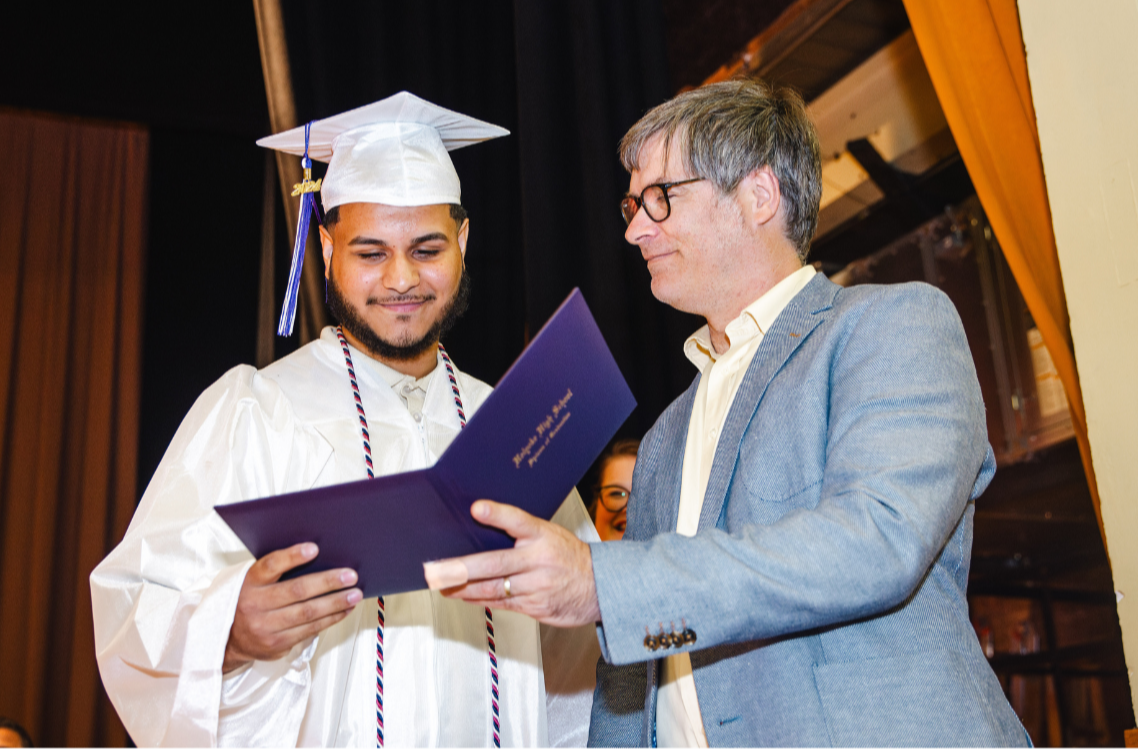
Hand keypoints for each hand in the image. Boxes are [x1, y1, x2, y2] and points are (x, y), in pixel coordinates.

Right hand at [223, 543, 361, 672]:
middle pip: (296, 591)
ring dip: (335, 603)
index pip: (270, 565)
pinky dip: (330, 619)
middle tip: (350, 575)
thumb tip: (318, 557)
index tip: (314, 548)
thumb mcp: (254, 582)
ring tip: (354, 594)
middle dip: (327, 582)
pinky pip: (309, 630)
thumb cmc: (250, 601)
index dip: (292, 557)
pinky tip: (344, 610)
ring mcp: (265, 627)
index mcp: (249, 582)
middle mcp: (254, 604)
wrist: (228, 639)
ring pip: (307, 613)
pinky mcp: (276, 644)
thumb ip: (277, 571)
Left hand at [426, 500, 600, 626]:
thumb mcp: (549, 534)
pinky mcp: (536, 606)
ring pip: (493, 588)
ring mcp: (537, 585)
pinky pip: (502, 603)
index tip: (477, 508)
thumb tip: (481, 523)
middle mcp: (539, 560)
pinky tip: (464, 596)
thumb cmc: (568, 556)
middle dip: (461, 568)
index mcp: (543, 535)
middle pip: (495, 563)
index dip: (497, 514)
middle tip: (436, 569)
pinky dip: (480, 600)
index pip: (518, 520)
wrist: (600, 587)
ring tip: (442, 585)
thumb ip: (519, 532)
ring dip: (463, 588)